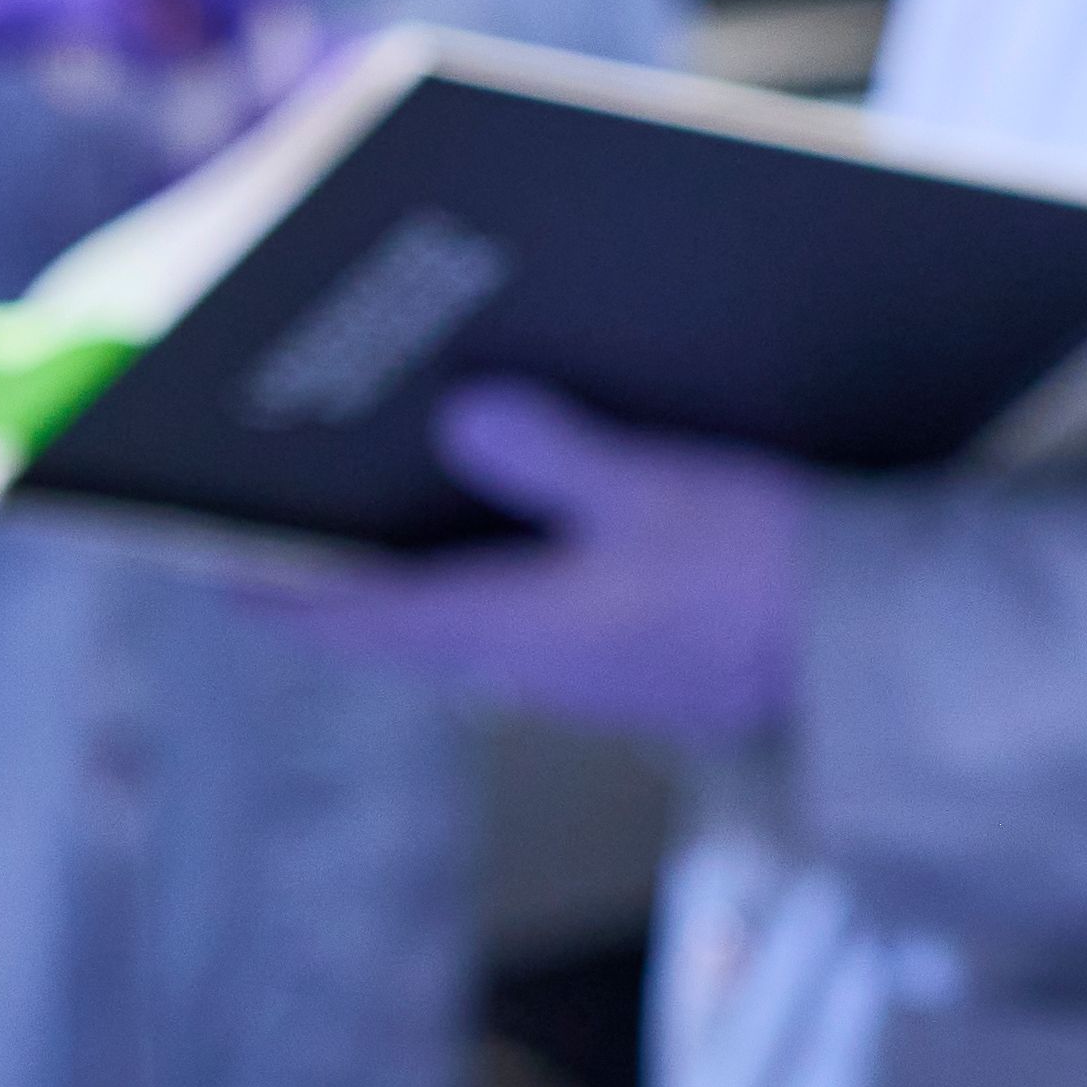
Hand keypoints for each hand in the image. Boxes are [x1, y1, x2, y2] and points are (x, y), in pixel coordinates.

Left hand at [254, 382, 809, 750]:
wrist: (874, 659)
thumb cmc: (766, 578)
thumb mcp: (657, 495)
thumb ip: (554, 457)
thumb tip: (462, 414)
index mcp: (515, 628)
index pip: (360, 618)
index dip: (280, 590)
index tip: (212, 565)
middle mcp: (533, 665)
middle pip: (406, 621)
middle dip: (348, 572)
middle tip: (296, 513)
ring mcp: (587, 672)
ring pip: (472, 620)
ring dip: (428, 571)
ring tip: (399, 500)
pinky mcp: (640, 661)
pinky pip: (538, 614)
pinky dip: (505, 572)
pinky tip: (529, 520)